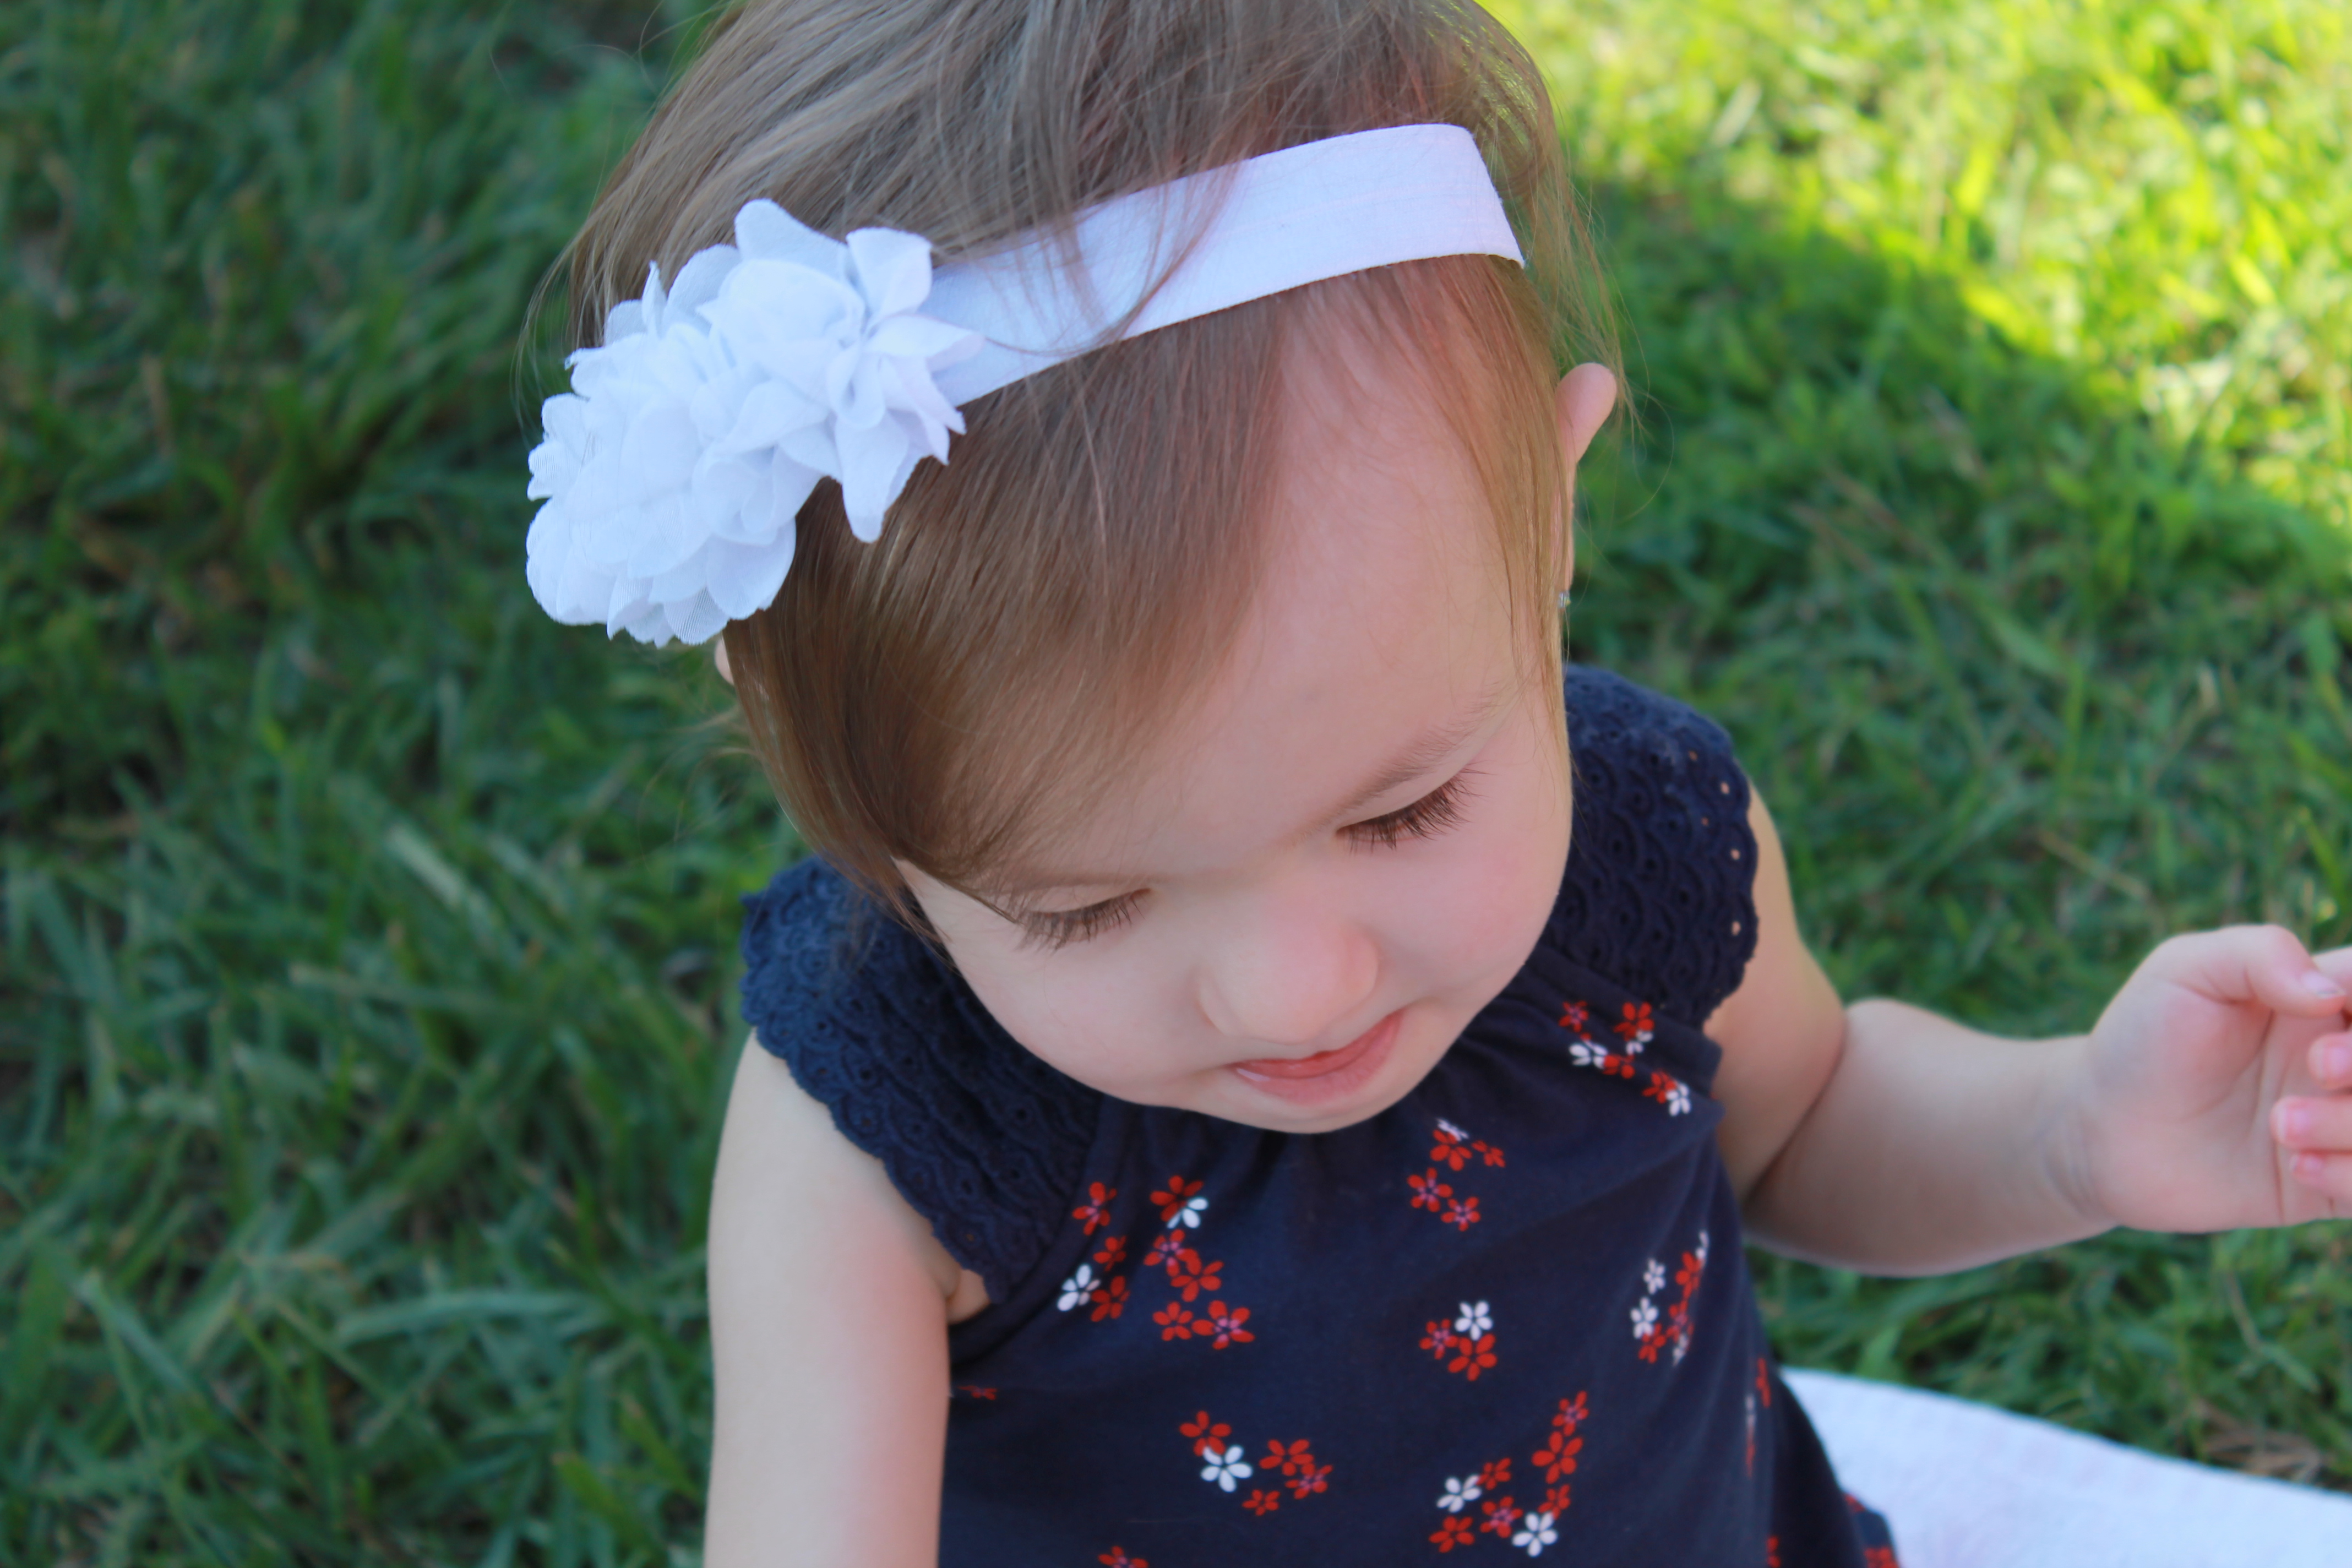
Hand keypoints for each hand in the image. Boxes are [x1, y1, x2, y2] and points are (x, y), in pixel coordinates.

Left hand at [2065, 926, 2351, 1233]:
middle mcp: (2351, 1057)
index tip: (2330, 1010)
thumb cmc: (2143, 1037)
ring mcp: (2345, 1121)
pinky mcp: (2331, 1183)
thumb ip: (2260, 955)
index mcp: (2333, 995)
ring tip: (2280, 1125)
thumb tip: (2331, 992)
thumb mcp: (2185, 970)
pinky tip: (2295, 1166)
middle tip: (2318, 1065)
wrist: (2099, 1129)